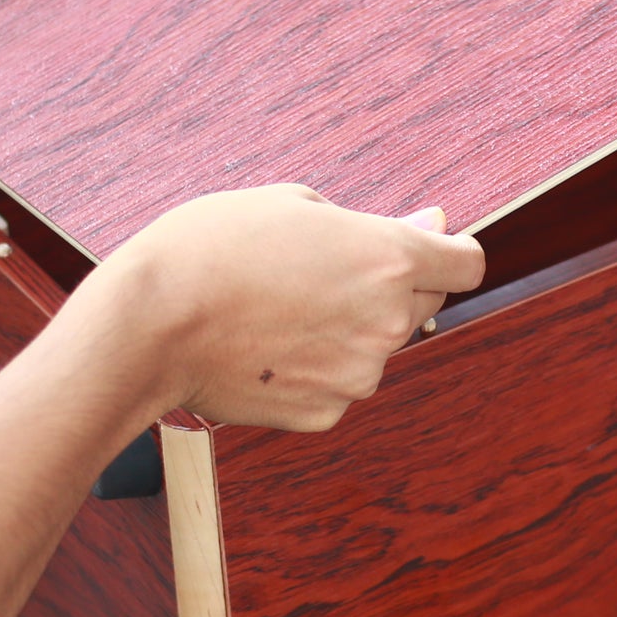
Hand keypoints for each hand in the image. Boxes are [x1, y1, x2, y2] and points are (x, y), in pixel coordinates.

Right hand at [95, 188, 487, 431]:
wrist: (150, 324)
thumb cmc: (212, 247)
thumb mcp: (293, 204)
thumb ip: (373, 221)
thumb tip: (430, 222)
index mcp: (389, 258)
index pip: (466, 263)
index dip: (445, 251)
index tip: (421, 247)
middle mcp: (387, 321)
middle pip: (421, 303)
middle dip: (388, 286)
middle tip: (319, 270)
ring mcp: (358, 374)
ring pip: (374, 346)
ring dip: (346, 328)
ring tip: (276, 308)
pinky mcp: (325, 413)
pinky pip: (337, 383)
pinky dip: (313, 366)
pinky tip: (264, 346)